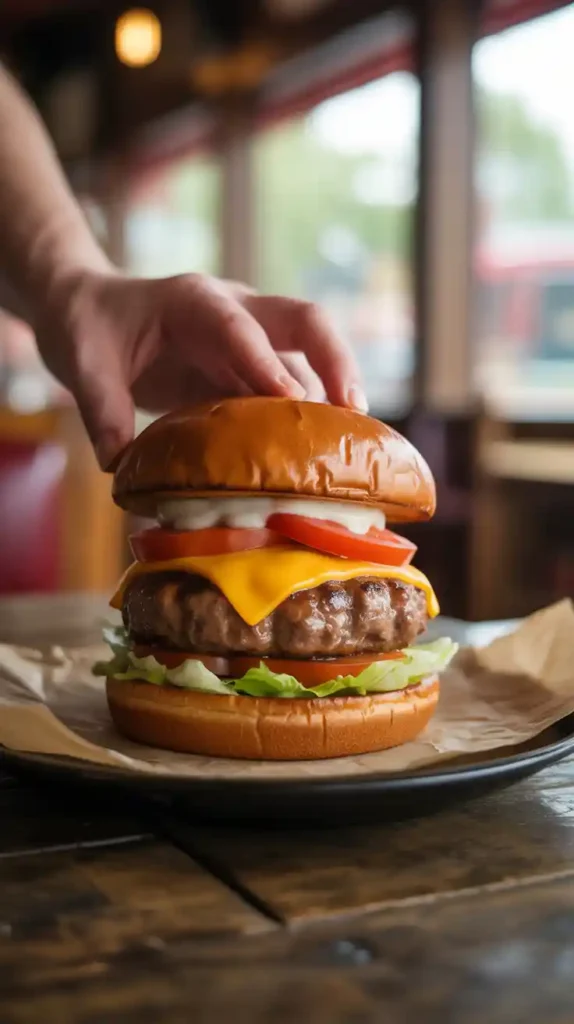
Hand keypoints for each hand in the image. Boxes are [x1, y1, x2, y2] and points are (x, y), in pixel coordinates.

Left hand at [34, 269, 366, 467]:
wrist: (89, 309)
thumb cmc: (88, 326)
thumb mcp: (81, 362)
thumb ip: (100, 409)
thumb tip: (120, 466)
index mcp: (195, 300)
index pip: (240, 327)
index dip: (269, 363)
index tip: (294, 401)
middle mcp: (235, 311)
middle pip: (305, 322)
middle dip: (337, 361)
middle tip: (356, 412)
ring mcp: (249, 340)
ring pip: (308, 360)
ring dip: (332, 398)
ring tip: (348, 451)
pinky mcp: (249, 370)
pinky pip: (291, 389)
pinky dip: (308, 420)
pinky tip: (317, 459)